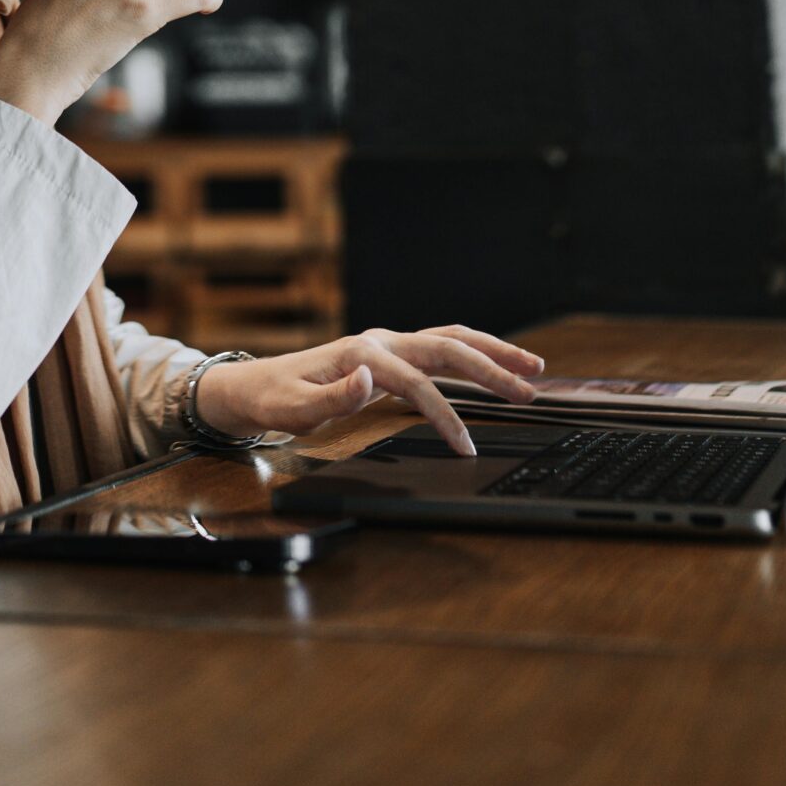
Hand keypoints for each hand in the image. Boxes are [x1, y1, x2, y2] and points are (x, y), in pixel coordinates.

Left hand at [193, 326, 545, 457]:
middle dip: (491, 366)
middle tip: (529, 388)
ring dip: (491, 352)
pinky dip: (471, 352)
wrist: (253, 386)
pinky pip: (438, 347)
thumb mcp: (292, 411)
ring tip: (531, 367)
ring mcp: (385, 344)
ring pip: (449, 340)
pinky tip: (492, 363)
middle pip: (447, 347)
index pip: (417, 383)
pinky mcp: (388, 354)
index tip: (466, 446)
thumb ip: (331, 398)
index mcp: (361, 353)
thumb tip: (369, 381)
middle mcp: (379, 341)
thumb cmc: (273, 401)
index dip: (445, 414)